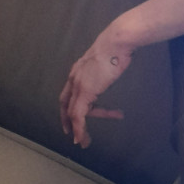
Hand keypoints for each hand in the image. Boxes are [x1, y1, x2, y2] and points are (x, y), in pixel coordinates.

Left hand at [59, 28, 131, 147]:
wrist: (116, 42)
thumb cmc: (117, 47)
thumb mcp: (107, 59)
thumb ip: (104, 66)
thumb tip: (113, 65)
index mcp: (78, 70)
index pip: (69, 92)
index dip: (68, 106)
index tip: (71, 118)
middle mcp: (74, 78)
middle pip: (66, 104)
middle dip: (68, 121)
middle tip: (73, 134)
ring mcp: (78, 85)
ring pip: (71, 113)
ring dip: (77, 130)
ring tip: (84, 141)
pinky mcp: (85, 92)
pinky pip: (78, 115)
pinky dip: (79, 128)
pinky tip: (82, 136)